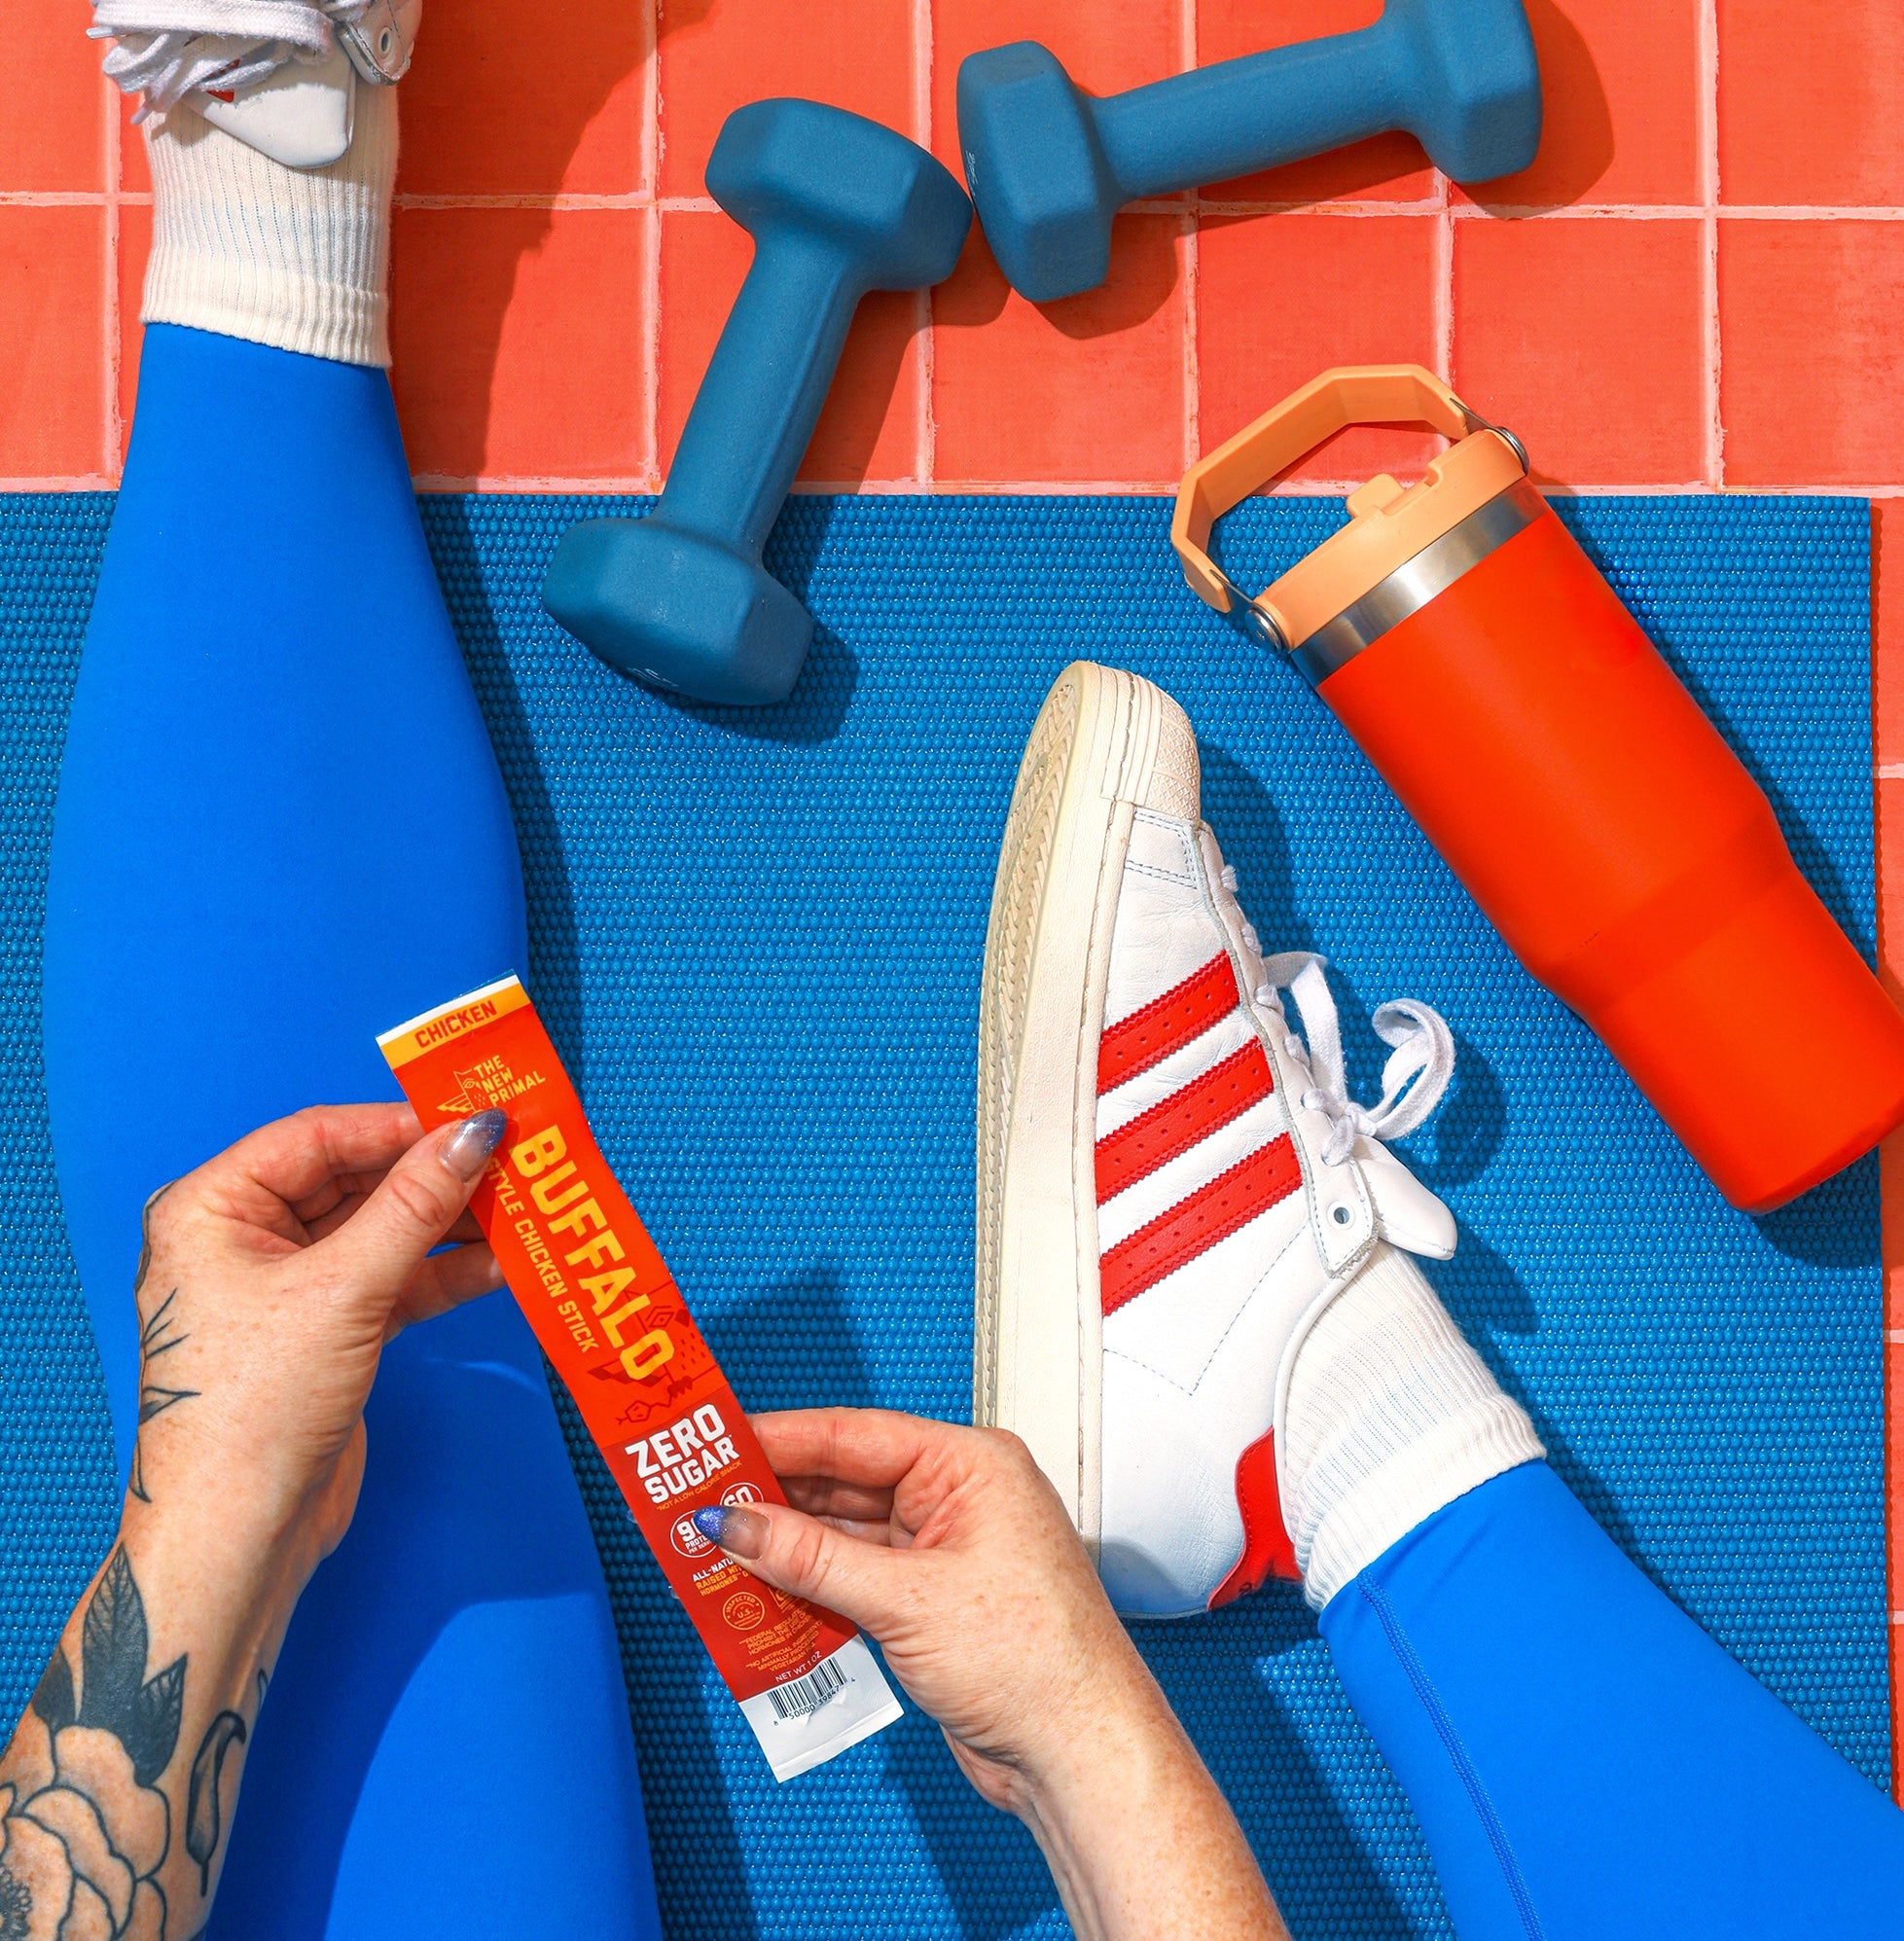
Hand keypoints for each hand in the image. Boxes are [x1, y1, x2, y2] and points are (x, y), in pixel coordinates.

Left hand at [125, 1102, 506, 1574]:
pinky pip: (397, 1279)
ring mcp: (291, 1288)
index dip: (400, 1124)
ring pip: (385, 1230)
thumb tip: (475, 1134)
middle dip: (435, 1173)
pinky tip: (502, 1261)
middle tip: (511, 1157)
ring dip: (451, 1223)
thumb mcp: (343, 1290)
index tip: (474, 1117)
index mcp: (214, 1209)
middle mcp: (245, 1238)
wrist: (242, 1533)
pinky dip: (445, 1271)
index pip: (319, 1136)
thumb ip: (415, 1205)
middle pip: (357, 1180)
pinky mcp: (331, 1331)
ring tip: (521, 1206)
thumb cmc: (252, 1407)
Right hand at [706, 1409, 1285, 1940]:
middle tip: (697, 1500)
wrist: (1080, 1754)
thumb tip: (739, 1524)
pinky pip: (852, 1578)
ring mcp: (943, 1551)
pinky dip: (807, 1587)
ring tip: (713, 1550)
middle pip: (842, 1482)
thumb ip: (812, 1559)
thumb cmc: (1041, 1664)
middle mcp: (959, 1497)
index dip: (778, 1439)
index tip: (715, 1441)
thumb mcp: (907, 1601)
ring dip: (782, 1548)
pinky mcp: (930, 1602)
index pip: (856, 1435)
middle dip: (770, 1496)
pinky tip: (760, 1592)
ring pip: (841, 1534)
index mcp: (972, 1465)